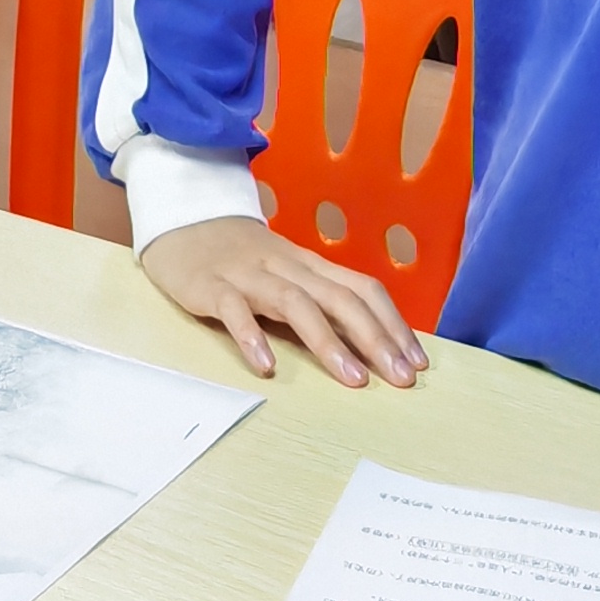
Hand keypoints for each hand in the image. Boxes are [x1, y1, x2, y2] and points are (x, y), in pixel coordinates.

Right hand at [140, 217, 422, 389]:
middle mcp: (286, 267)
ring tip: (353, 380)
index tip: (417, 362)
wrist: (182, 220)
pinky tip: (266, 366)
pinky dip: (252, 336)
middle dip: (375, 338)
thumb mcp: (286, 272)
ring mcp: (248, 275)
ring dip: (328, 342)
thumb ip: (318, 301)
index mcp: (309, 266)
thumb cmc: (242, 257)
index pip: (361, 288)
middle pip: (338, 297)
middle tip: (401, 378)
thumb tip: (367, 345)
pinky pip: (234, 310)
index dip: (392, 323)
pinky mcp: (211, 286)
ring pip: (295, 303)